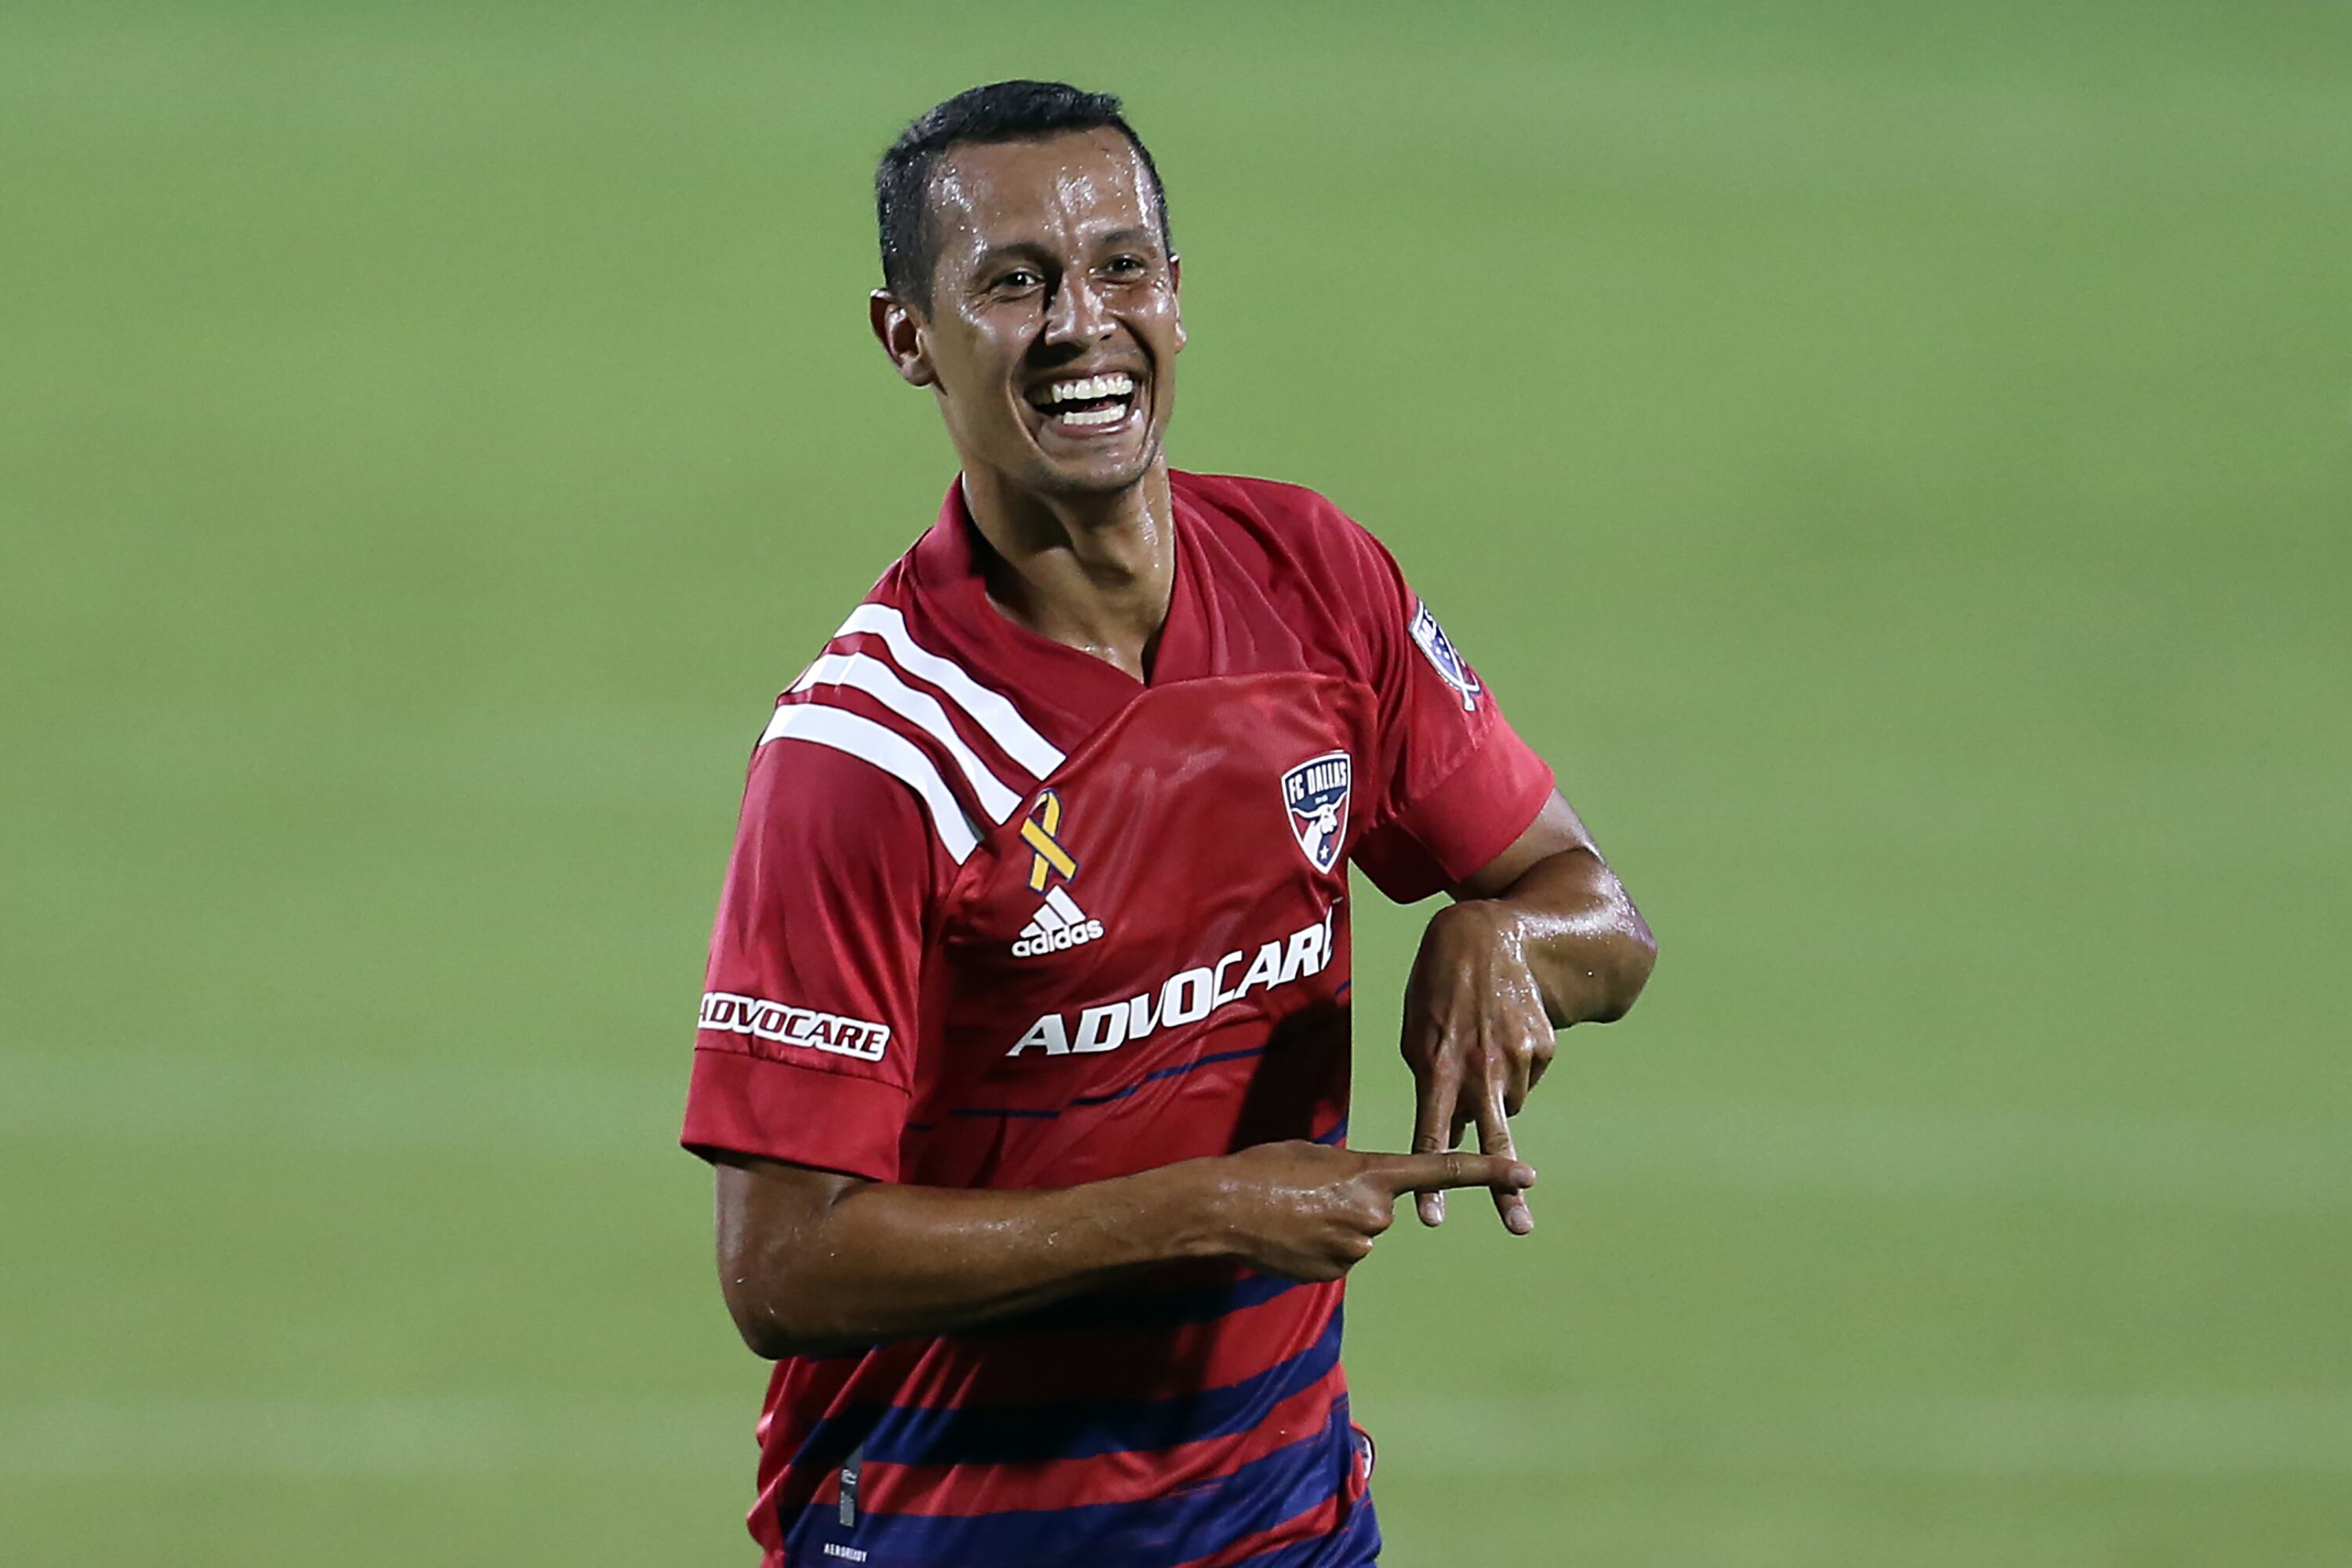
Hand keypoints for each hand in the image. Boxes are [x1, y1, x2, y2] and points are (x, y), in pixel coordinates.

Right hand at [1207, 1141, 1535, 1281]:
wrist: (1224, 1209)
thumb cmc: (1265, 1169)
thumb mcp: (1317, 1155)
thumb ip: (1353, 1172)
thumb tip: (1363, 1192)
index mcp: (1372, 1174)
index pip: (1442, 1171)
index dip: (1489, 1173)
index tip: (1527, 1174)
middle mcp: (1374, 1214)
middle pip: (1381, 1209)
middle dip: (1354, 1202)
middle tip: (1310, 1193)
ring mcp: (1356, 1249)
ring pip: (1358, 1235)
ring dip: (1333, 1226)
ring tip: (1293, 1214)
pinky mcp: (1335, 1274)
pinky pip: (1338, 1257)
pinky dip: (1319, 1247)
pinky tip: (1289, 1236)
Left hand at [1399, 900, 1554, 1233]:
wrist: (1490, 934)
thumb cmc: (1440, 985)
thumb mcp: (1418, 1029)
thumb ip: (1431, 1078)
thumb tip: (1456, 1122)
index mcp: (1438, 1066)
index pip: (1433, 1135)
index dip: (1433, 1180)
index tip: (1432, 1218)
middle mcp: (1480, 1068)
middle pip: (1492, 1141)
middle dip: (1504, 1191)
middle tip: (1519, 1228)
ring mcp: (1518, 1058)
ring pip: (1508, 1102)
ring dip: (1495, 1091)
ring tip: (1483, 1043)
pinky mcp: (1544, 1045)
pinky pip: (1527, 1074)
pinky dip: (1516, 1063)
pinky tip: (1505, 1028)